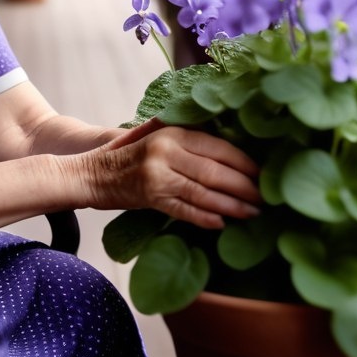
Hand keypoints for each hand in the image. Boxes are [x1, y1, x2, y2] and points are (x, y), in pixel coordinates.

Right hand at [81, 118, 261, 228]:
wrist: (90, 173)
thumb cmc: (126, 153)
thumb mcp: (152, 133)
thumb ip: (182, 132)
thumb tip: (224, 138)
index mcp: (171, 133)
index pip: (217, 147)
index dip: (243, 162)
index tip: (263, 174)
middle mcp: (166, 152)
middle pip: (215, 171)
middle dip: (245, 187)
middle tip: (266, 199)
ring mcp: (158, 176)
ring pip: (204, 193)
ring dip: (232, 207)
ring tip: (253, 214)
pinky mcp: (150, 198)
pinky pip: (184, 210)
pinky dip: (205, 219)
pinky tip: (222, 224)